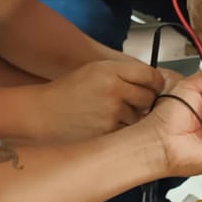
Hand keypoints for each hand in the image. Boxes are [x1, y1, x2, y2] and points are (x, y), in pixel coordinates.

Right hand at [32, 59, 166, 141]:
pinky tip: (109, 125)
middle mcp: (113, 90)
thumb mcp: (96, 69)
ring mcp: (111, 113)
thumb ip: (125, 72)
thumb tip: (153, 81)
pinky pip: (129, 132)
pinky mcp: (108, 132)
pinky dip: (124, 130)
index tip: (155, 87)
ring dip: (135, 118)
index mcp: (111, 71)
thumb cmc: (69, 91)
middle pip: (149, 97)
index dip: (156, 83)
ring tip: (113, 114)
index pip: (151, 75)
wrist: (45, 113)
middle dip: (146, 101)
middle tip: (135, 102)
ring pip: (141, 117)